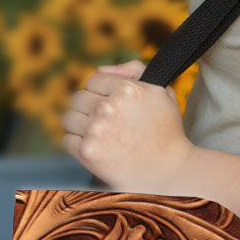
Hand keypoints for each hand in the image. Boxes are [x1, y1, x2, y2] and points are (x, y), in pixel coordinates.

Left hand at [61, 59, 196, 194]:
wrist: (170, 170)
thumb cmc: (167, 131)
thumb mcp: (160, 91)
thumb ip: (133, 70)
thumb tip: (101, 69)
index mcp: (126, 88)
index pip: (93, 80)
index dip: (102, 93)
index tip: (113, 107)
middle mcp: (108, 107)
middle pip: (78, 98)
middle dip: (90, 109)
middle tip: (107, 123)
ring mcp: (96, 130)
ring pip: (69, 118)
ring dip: (81, 126)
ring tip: (100, 136)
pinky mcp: (88, 151)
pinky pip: (68, 140)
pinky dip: (78, 145)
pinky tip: (97, 148)